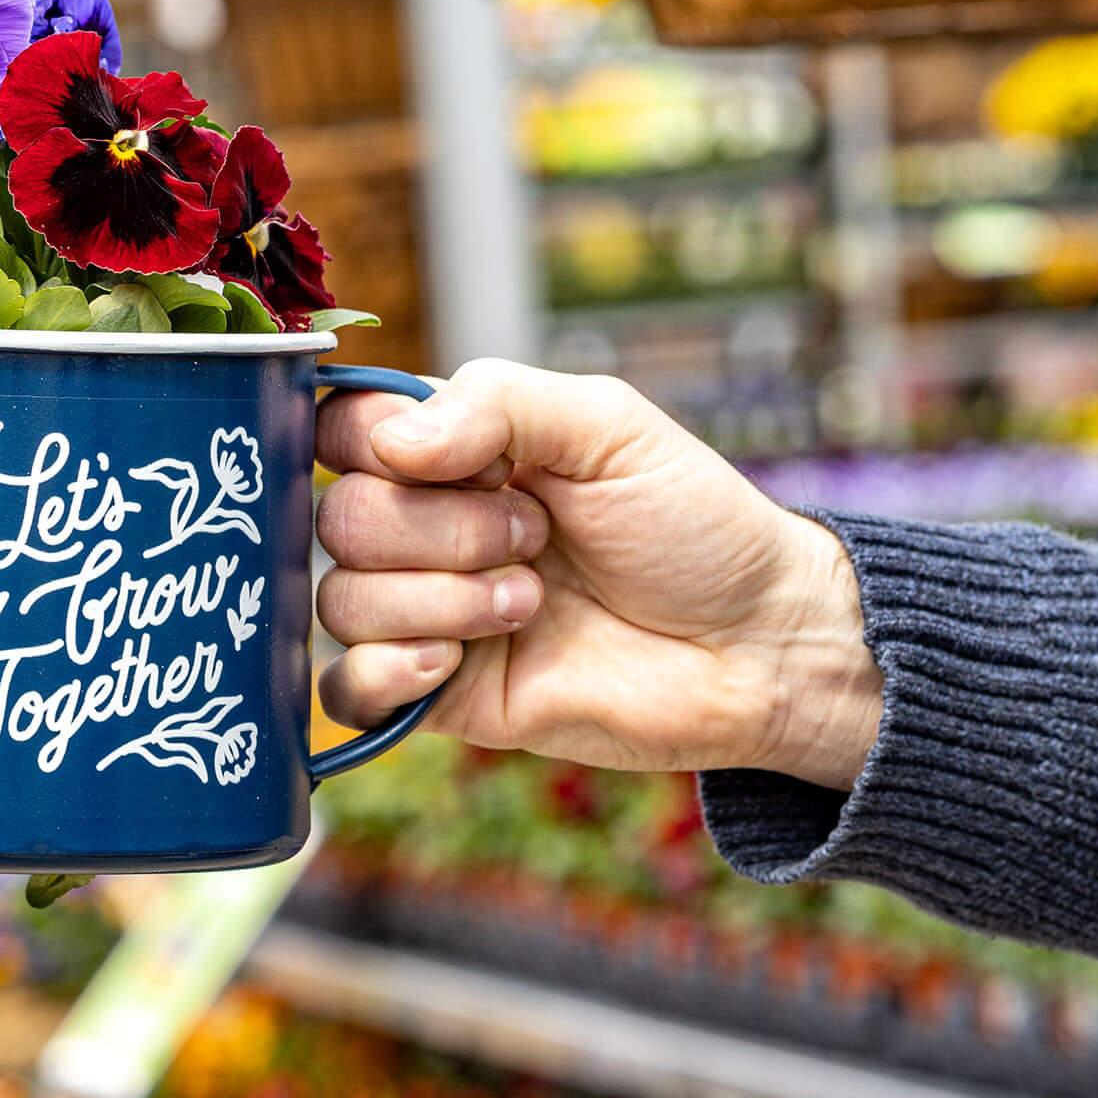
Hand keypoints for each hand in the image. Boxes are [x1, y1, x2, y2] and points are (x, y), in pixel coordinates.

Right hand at [315, 360, 880, 789]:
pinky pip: (347, 690)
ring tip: (531, 605)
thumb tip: (388, 443)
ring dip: (440, 599)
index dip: (372, 441)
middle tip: (536, 538)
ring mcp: (431, 615)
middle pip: (340, 517)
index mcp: (456, 452)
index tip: (460, 461)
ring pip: (342, 600)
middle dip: (440, 529)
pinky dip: (384, 672)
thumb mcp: (608, 425)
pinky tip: (453, 661)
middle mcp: (428, 530)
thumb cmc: (695, 526)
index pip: (343, 429)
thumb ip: (496, 400)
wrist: (756, 645)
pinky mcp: (443, 697)